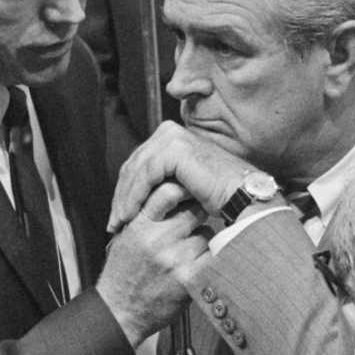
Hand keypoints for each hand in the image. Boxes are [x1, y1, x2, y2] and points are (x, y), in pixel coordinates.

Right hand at [96, 181, 207, 345]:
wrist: (120, 312)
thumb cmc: (122, 274)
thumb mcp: (127, 237)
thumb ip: (148, 216)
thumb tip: (174, 192)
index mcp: (140, 225)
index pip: (167, 191)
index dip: (183, 188)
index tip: (189, 189)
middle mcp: (157, 239)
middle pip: (193, 210)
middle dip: (197, 212)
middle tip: (195, 219)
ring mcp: (174, 258)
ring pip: (206, 233)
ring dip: (203, 237)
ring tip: (188, 249)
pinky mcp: (189, 278)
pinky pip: (211, 257)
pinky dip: (208, 257)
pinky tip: (196, 262)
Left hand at [108, 121, 252, 233]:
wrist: (242, 196)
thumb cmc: (218, 195)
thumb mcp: (182, 185)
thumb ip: (162, 181)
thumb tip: (133, 197)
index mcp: (172, 136)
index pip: (139, 161)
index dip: (126, 188)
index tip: (119, 215)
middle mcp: (170, 131)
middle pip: (134, 164)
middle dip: (122, 195)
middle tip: (113, 222)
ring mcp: (173, 137)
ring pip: (136, 170)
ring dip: (125, 198)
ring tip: (119, 222)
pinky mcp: (175, 149)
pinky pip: (145, 174)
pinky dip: (134, 196)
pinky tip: (130, 215)